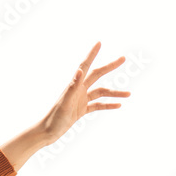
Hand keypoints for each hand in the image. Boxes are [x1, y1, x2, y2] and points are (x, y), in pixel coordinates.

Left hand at [0, 41, 130, 171]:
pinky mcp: (81, 111)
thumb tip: (80, 71)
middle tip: (123, 58)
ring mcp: (81, 100)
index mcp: (75, 86)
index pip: (85, 66)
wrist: (47, 133)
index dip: (92, 54)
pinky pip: (98, 105)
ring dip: (114, 93)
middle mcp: (78, 90)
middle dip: (110, 67)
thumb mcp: (65, 102)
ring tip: (129, 94)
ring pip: (101, 92)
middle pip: (97, 75)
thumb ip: (73, 86)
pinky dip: (108, 105)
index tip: (99, 43)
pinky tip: (118, 105)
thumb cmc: (54, 118)